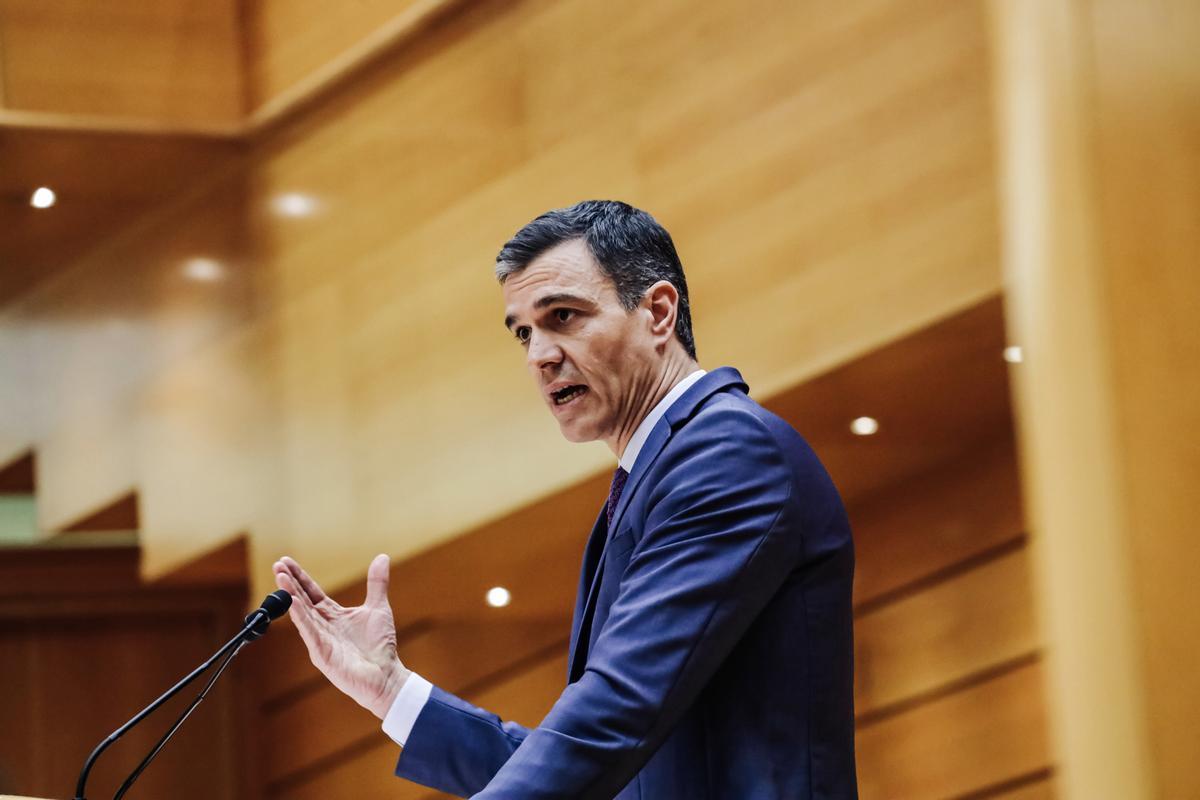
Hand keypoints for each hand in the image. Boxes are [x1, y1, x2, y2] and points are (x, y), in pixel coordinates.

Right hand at [272, 554, 409, 719]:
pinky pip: (309, 632)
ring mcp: (320, 640)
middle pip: (302, 600)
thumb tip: (382, 557)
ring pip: (302, 614)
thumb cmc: (380, 646)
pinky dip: (300, 617)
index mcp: (333, 615)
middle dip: (289, 582)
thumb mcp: (378, 607)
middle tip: (277, 565)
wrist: (386, 675)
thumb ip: (377, 583)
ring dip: (290, 596)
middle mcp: (323, 626)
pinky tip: (292, 603)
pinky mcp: (322, 654)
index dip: (299, 577)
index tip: (285, 561)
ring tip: (280, 578)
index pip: (311, 592)